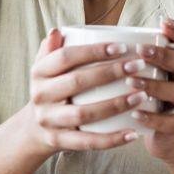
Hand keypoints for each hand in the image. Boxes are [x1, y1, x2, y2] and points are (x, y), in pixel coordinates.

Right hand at [22, 27, 151, 155]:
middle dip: (110, 73)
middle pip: (77, 82)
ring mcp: (49, 120)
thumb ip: (52, 49)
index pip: (66, 57)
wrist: (32, 129)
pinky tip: (133, 133)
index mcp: (39, 72)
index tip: (122, 47)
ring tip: (141, 96)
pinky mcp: (59, 141)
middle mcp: (40, 95)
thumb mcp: (45, 68)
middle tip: (138, 66)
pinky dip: (112, 140)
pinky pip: (87, 142)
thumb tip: (59, 31)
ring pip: (84, 113)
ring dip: (115, 105)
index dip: (94, 51)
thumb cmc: (50, 90)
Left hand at [127, 16, 173, 160]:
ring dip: (155, 85)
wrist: (159, 136)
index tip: (163, 23)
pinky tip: (135, 113)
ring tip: (132, 82)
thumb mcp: (135, 72)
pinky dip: (153, 118)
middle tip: (142, 51)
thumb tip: (67, 32)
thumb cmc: (139, 96)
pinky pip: (169, 122)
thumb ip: (116, 53)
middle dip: (164, 55)